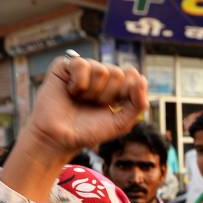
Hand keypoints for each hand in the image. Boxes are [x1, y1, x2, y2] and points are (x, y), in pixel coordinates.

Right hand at [22, 56, 148, 158]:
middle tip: (93, 105)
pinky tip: (70, 91)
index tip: (113, 106)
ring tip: (80, 100)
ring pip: (101, 69)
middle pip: (118, 73)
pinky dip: (78, 83)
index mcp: (116, 86)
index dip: (125, 93)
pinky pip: (81, 64)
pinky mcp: (65, 65)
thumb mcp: (121, 123)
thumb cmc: (88, 132)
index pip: (133, 76)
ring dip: (92, 92)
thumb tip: (143, 79)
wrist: (59, 138)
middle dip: (107, 95)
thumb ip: (138, 104)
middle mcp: (100, 75)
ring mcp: (83, 69)